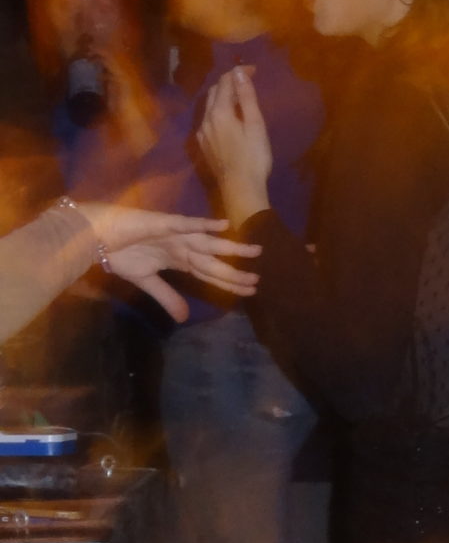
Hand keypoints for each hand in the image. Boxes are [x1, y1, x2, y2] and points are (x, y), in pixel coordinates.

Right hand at [78, 204, 260, 322]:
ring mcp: (175, 235)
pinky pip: (187, 224)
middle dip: (235, 271)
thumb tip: (184, 319)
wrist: (95, 237)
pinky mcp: (164, 224)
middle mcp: (182, 247)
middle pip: (214, 261)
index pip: (209, 273)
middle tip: (259, 279)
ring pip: (208, 243)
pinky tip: (224, 225)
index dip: (229, 281)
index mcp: (179, 260)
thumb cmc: (118, 253)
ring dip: (230, 248)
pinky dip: (204, 224)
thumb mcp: (146, 281)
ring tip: (254, 251)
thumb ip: (167, 297)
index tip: (250, 290)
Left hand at [195, 66, 273, 222]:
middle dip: (229, 82)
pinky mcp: (203, 143)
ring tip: (240, 98)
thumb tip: (239, 72)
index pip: (226, 82)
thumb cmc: (253, 157)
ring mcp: (202, 132)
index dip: (239, 72)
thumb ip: (246, 97)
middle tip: (247, 82)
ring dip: (223, 96)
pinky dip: (218, 110)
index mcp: (220, 111)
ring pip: (210, 105)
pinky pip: (208, 119)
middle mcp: (206, 118)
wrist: (240, 188)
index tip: (254, 69)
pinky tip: (229, 118)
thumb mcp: (255, 125)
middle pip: (215, 91)